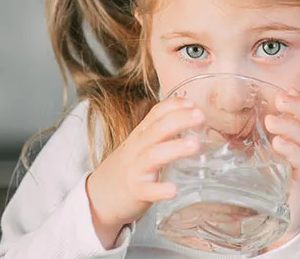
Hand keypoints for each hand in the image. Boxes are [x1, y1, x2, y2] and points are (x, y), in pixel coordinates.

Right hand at [85, 98, 203, 248]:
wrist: (98, 197)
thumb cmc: (127, 168)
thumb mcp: (140, 145)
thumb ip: (161, 133)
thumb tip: (192, 120)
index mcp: (141, 135)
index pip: (156, 114)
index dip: (174, 106)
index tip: (193, 103)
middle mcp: (137, 148)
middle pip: (157, 129)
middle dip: (179, 120)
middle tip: (201, 116)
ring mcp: (135, 170)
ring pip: (154, 155)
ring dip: (175, 148)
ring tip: (195, 144)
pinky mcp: (135, 192)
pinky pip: (148, 191)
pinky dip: (160, 190)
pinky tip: (174, 189)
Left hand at [263, 89, 299, 248]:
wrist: (276, 227)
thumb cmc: (266, 194)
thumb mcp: (258, 164)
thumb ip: (249, 146)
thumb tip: (223, 126)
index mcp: (296, 147)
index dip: (299, 103)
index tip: (286, 91)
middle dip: (297, 108)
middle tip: (280, 99)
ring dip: (290, 126)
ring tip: (272, 121)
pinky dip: (291, 150)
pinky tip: (278, 144)